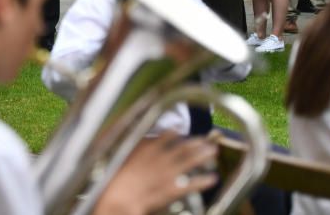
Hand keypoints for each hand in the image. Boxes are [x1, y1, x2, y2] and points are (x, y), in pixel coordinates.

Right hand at [95, 132, 216, 214]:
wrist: (120, 198)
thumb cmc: (116, 181)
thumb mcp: (121, 159)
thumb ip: (135, 150)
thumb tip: (142, 142)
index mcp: (146, 150)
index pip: (164, 137)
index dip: (174, 134)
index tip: (180, 131)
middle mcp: (160, 159)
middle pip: (182, 147)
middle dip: (195, 142)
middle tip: (206, 140)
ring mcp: (168, 173)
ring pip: (189, 161)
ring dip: (202, 155)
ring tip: (213, 151)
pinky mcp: (173, 189)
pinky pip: (192, 184)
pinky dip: (203, 181)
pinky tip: (212, 178)